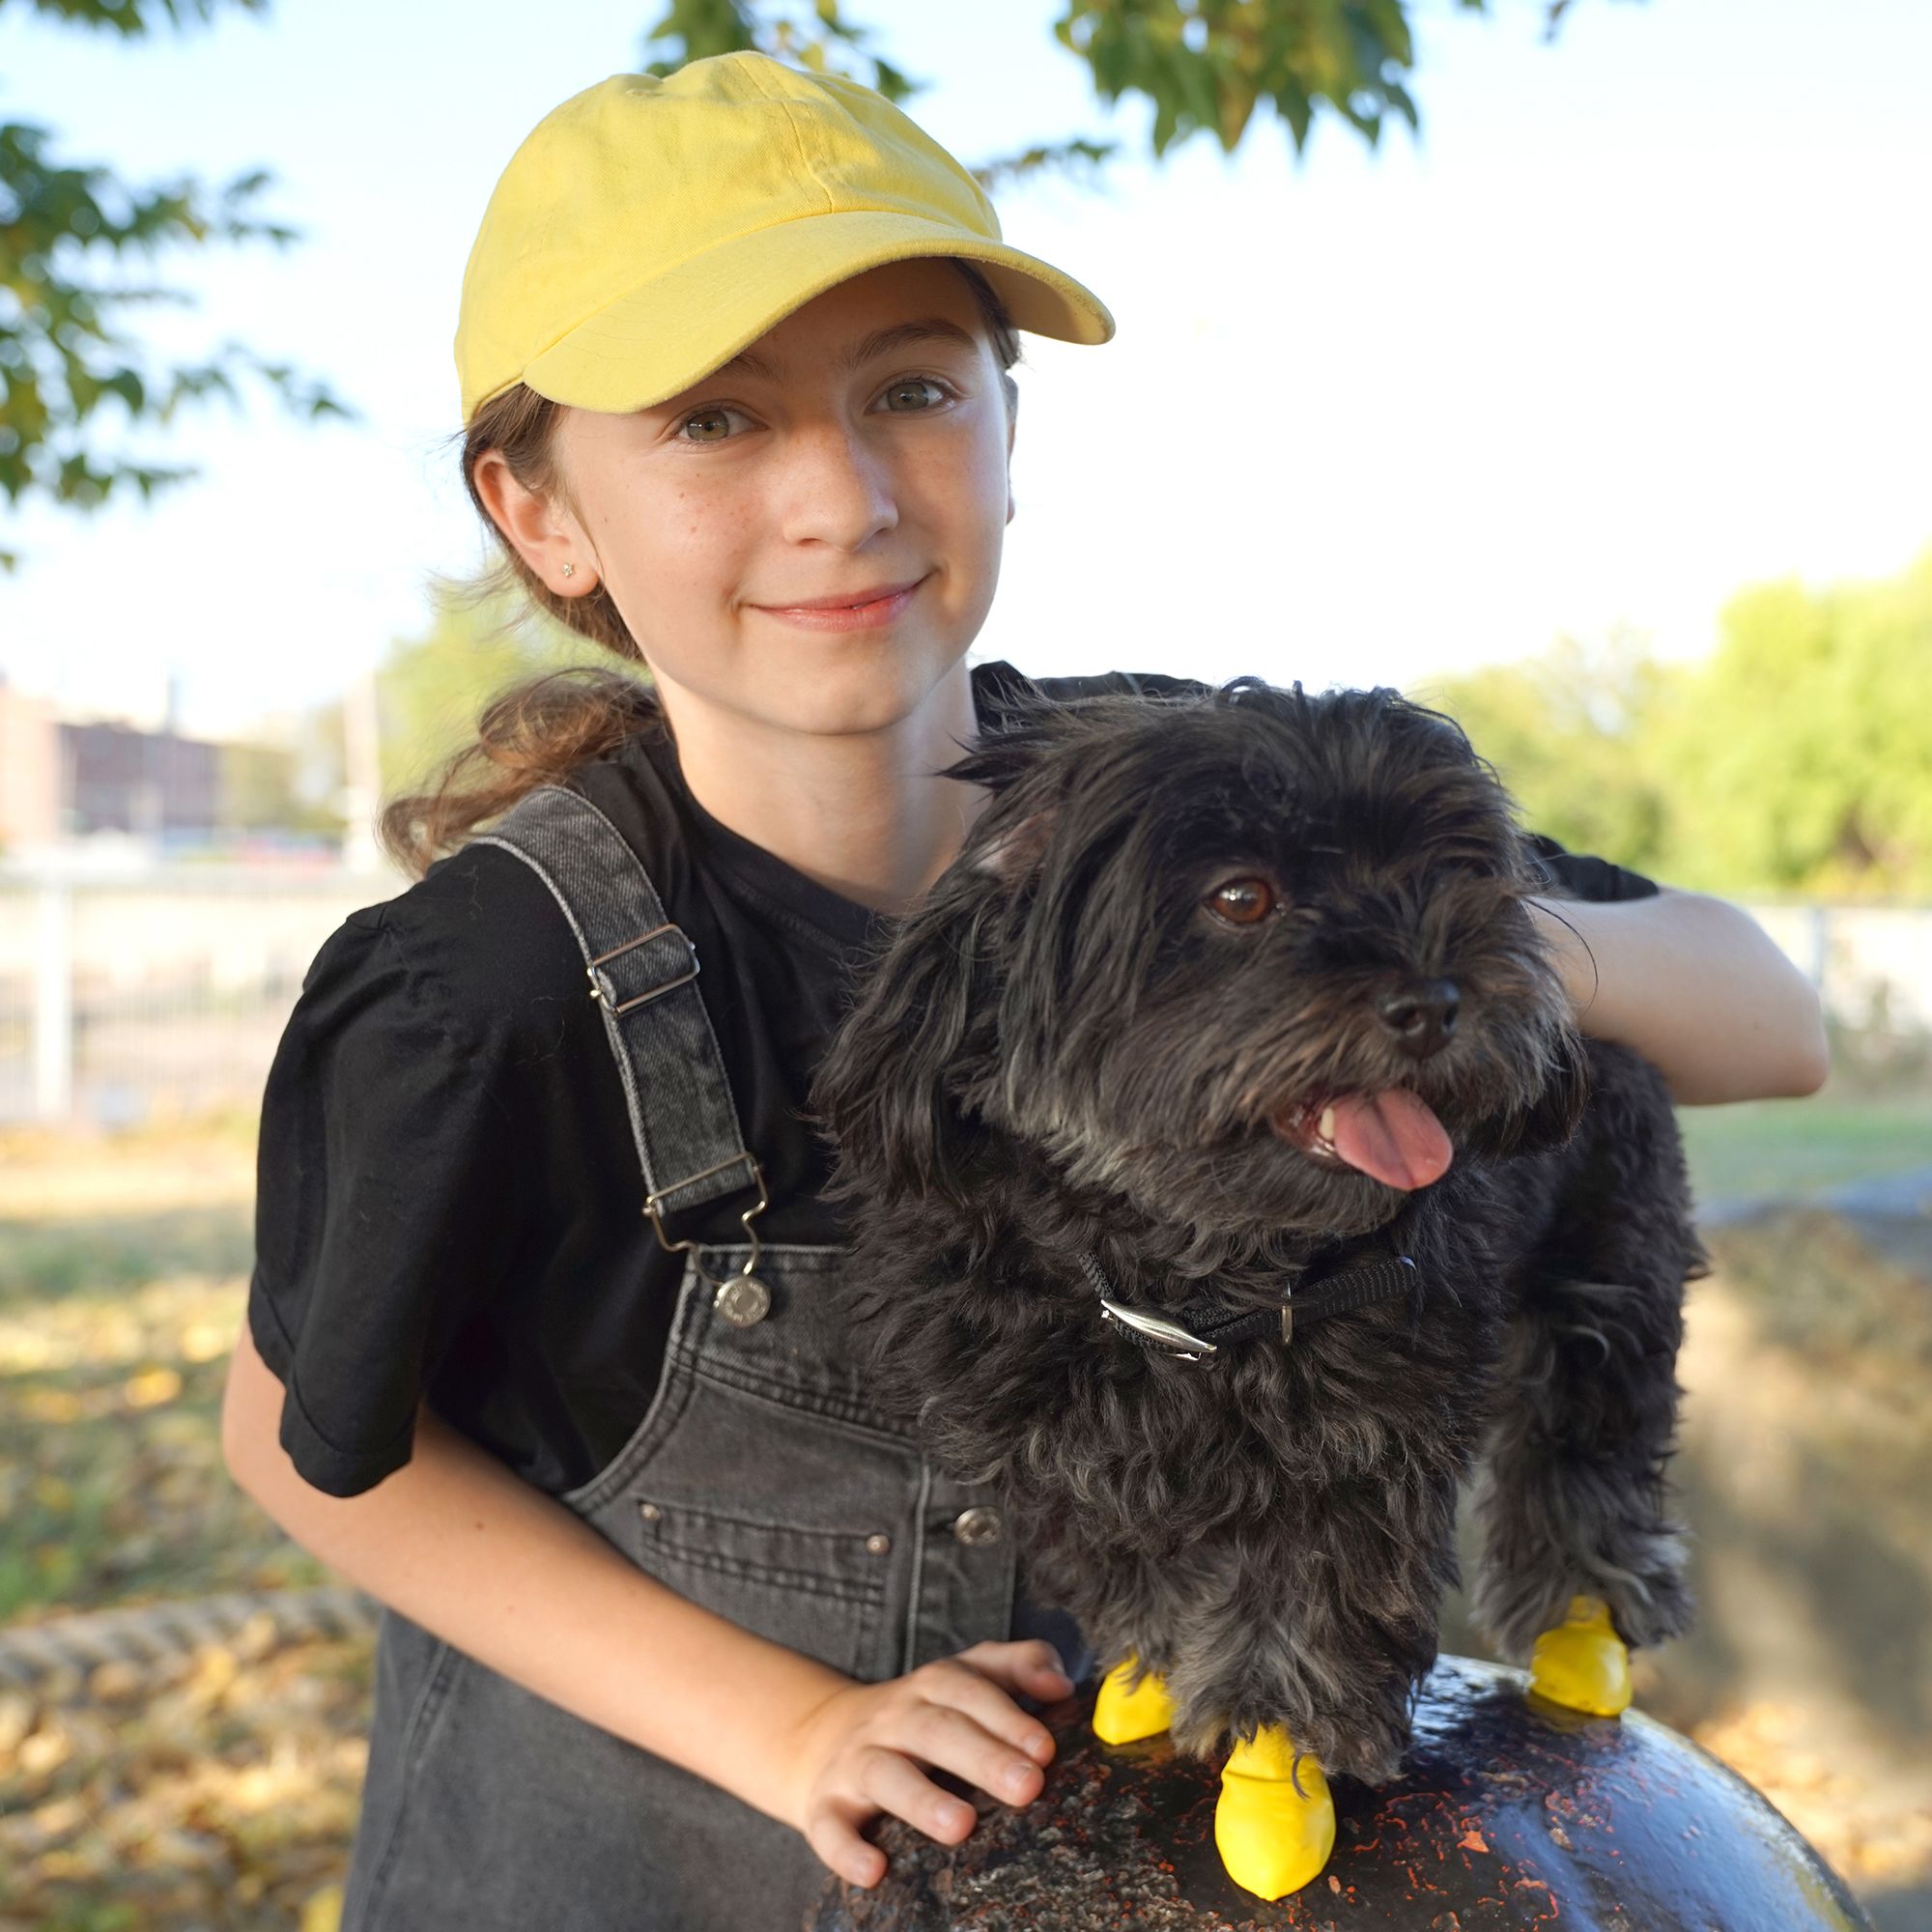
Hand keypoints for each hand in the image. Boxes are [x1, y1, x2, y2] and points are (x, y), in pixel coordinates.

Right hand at [782, 1637, 1074, 1887]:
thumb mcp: (964, 1677)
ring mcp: (855, 1762)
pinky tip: (874, 1871)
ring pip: (885, 1775)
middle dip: (982, 1756)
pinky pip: (829, 1827)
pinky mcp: (824, 1806)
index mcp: (931, 1687)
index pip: (969, 1689)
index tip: (1045, 1749)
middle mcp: (893, 1719)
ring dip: (922, 1799)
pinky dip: (847, 1849)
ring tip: (962, 1826)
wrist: (823, 1735)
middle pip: (936, 1730)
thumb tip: (1062, 1682)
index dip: (1007, 1716)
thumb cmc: (922, 1716)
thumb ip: (1016, 1666)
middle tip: (1027, 1786)